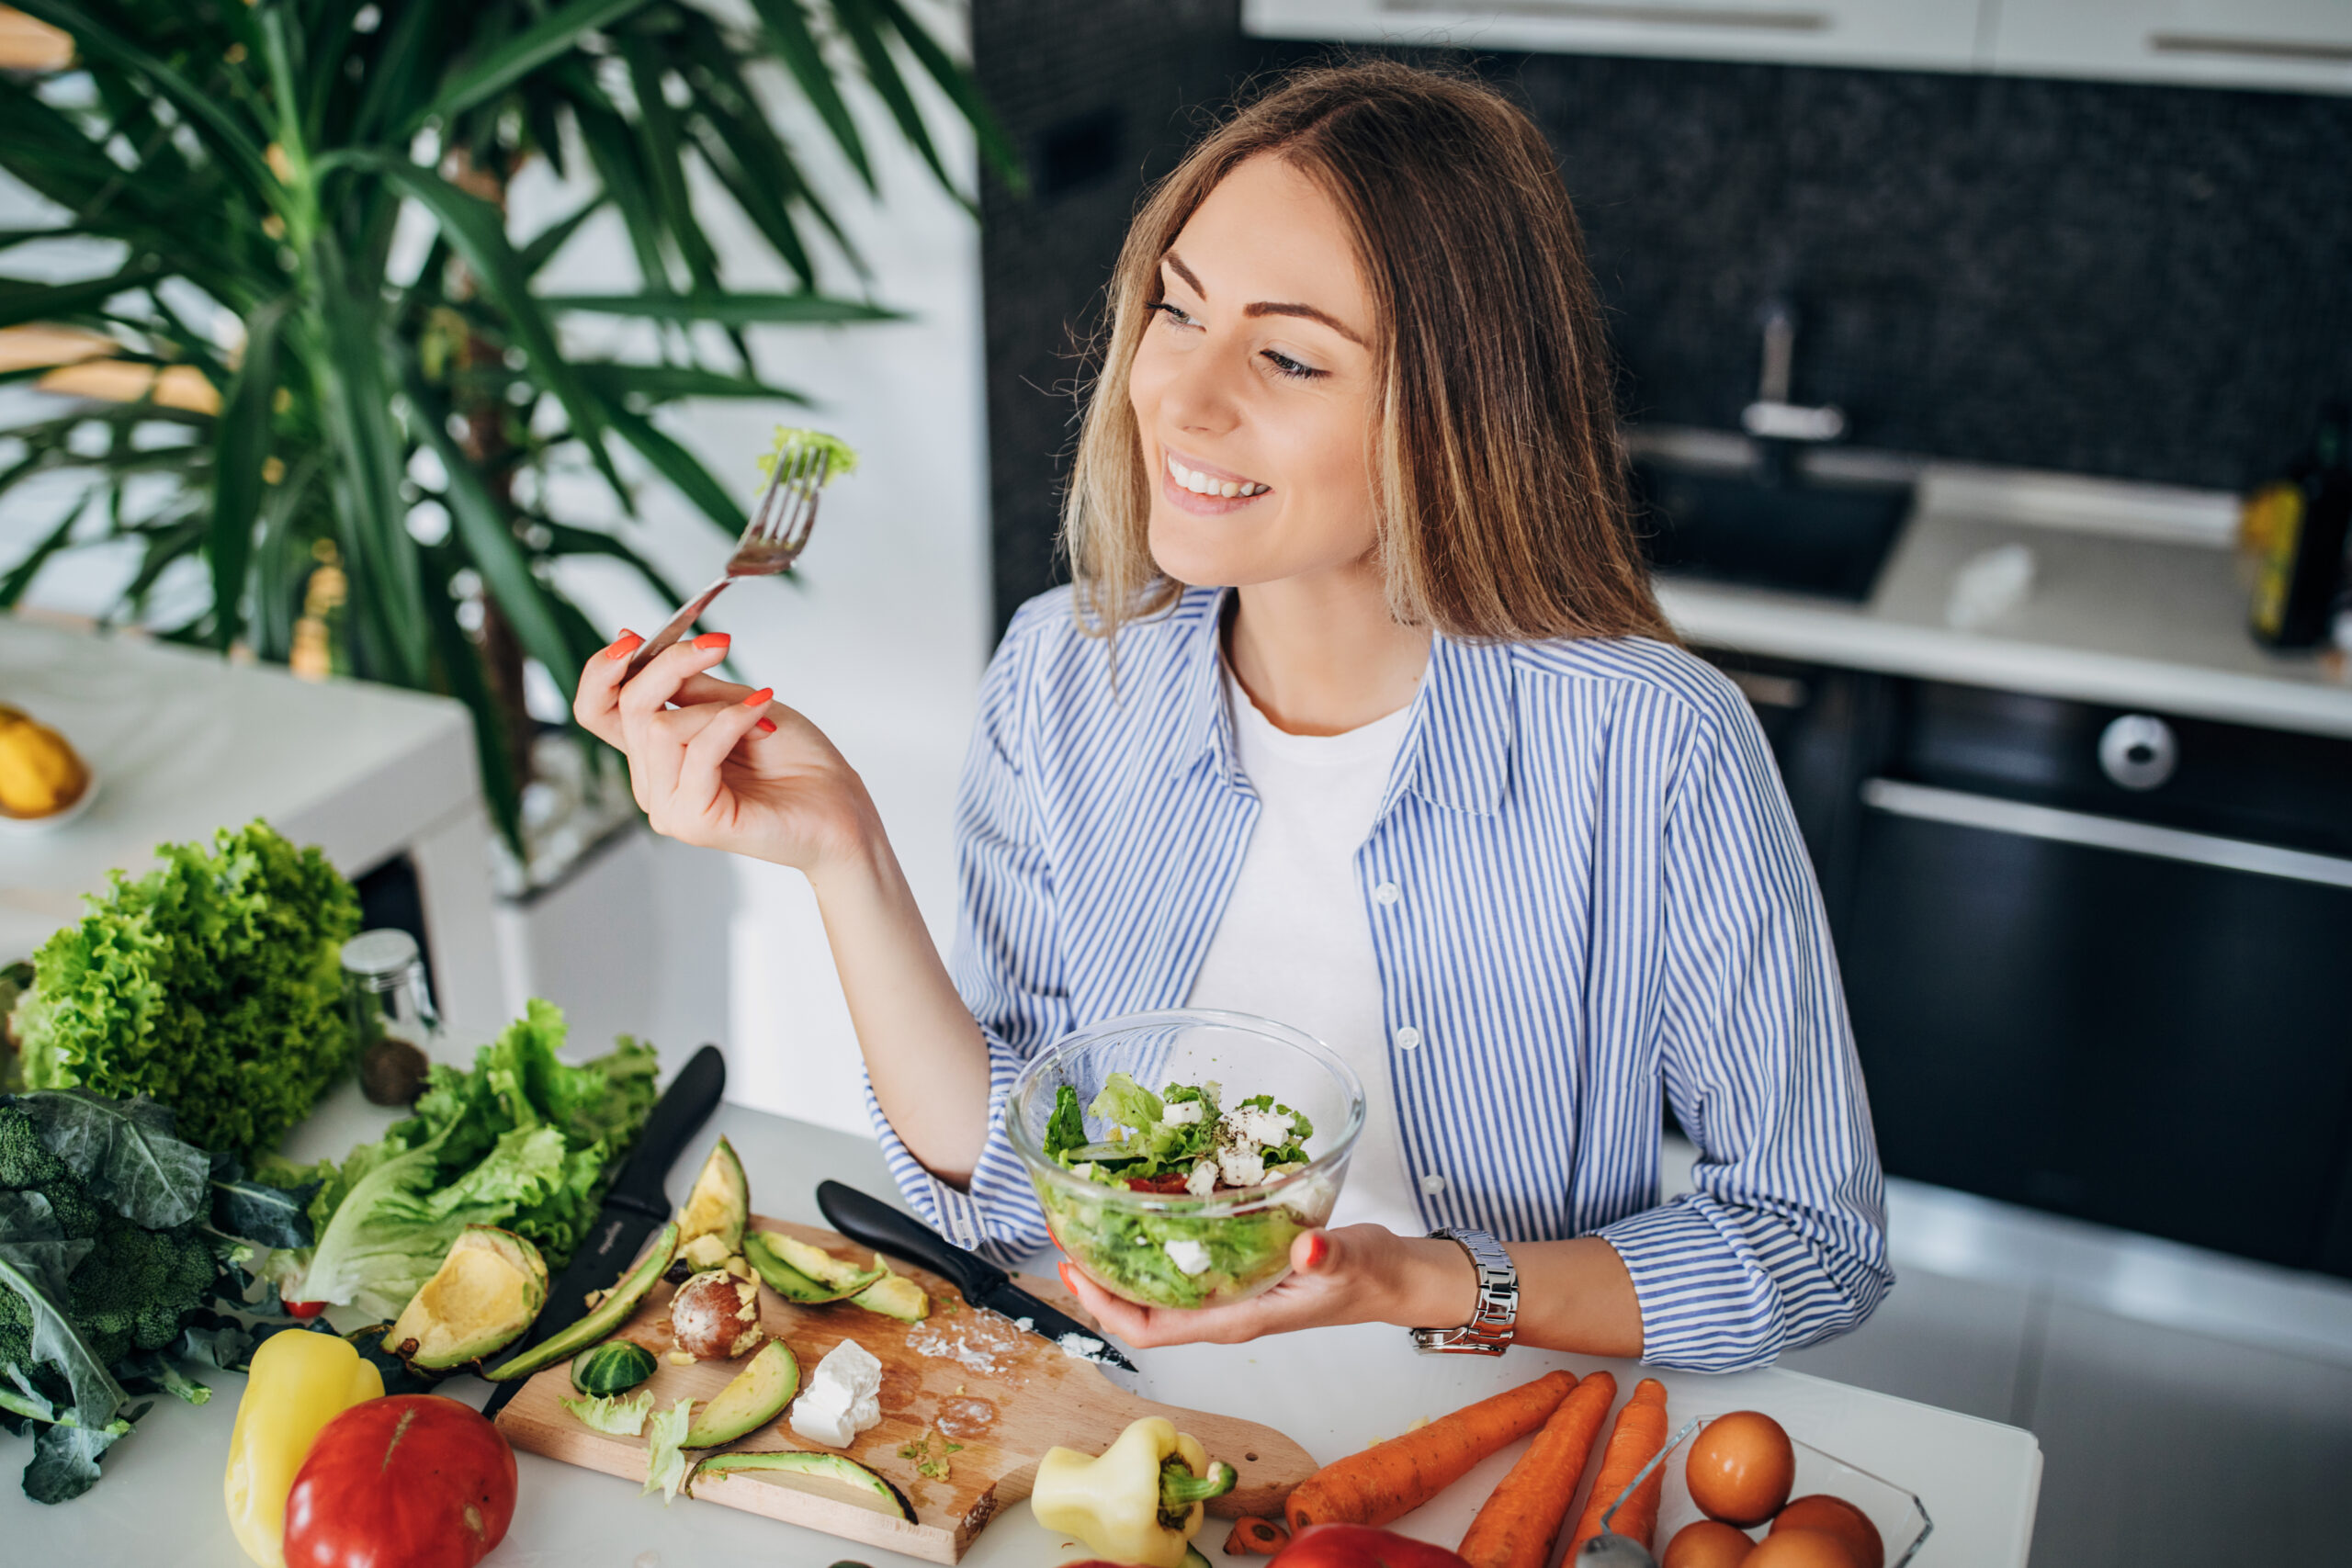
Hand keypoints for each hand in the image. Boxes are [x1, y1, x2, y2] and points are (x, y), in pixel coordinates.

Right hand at [571, 629, 874, 876]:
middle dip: (671, 665)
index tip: (633, 638)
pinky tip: (763, 717)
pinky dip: (732, 722)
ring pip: (660, 728)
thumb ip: (689, 687)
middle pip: (628, 708)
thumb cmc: (797, 761)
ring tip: (761, 708)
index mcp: (656, 754)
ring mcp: (669, 806)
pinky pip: (697, 752)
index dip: (601, 672)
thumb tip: (643, 649)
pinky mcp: (694, 821)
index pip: (596, 711)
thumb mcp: (738, 704)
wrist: (841, 810)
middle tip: (718, 646)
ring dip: (717, 707)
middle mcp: (653, 782)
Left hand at [1057, 1225, 1477, 1347]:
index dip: (1104, 1306)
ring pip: (1159, 1283)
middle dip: (1099, 1276)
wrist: (1395, 1277)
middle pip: (1141, 1307)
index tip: (1073, 1269)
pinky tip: (1146, 1197)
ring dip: (1123, 1255)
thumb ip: (1329, 1256)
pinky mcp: (1239, 1264)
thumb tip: (1306, 1250)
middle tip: (1067, 1229)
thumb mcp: (1351, 1263)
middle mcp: (1223, 1308)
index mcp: (1236, 1318)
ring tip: (1091, 1212)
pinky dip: (1158, 1233)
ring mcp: (1230, 1288)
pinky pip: (1185, 1257)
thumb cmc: (1371, 1277)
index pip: (1152, 1329)